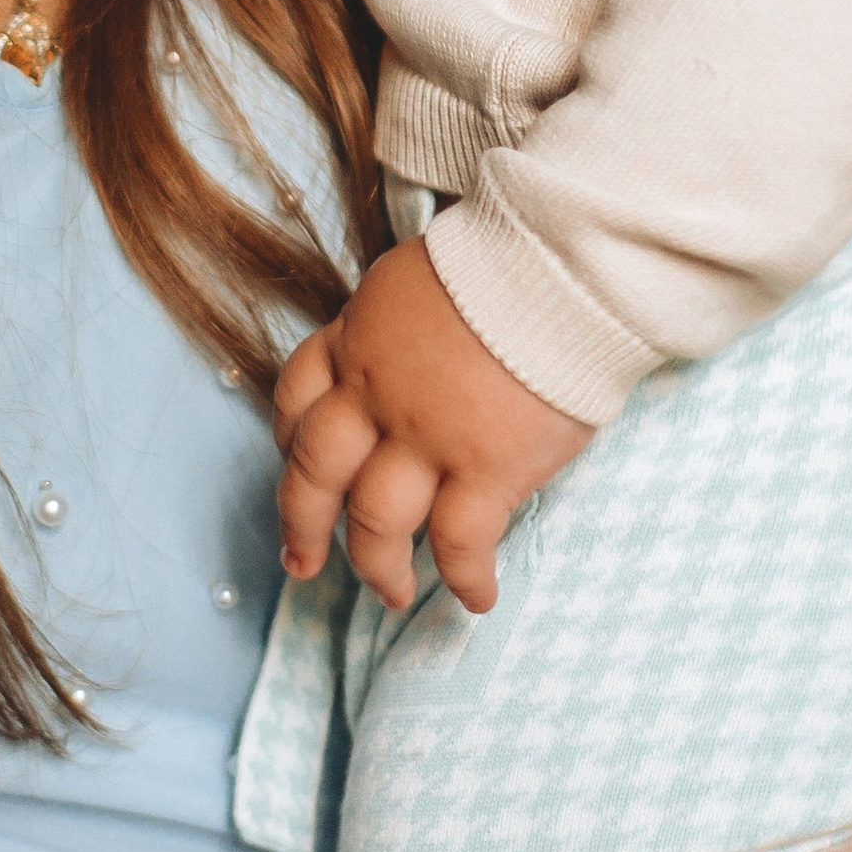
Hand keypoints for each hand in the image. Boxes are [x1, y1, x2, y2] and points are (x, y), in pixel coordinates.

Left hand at [272, 235, 589, 612]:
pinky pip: (459, 543)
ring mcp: (427, 438)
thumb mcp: (420, 275)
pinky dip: (464, 577)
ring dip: (378, 567)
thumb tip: (414, 347)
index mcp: (360, 338)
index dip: (288, 439)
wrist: (562, 263)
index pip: (298, 394)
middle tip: (302, 562)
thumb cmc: (508, 255)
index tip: (293, 463)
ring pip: (375, 522)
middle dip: (302, 524)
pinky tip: (477, 597)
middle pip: (315, 472)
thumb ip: (401, 321)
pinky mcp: (486, 469)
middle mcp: (378, 394)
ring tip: (393, 593)